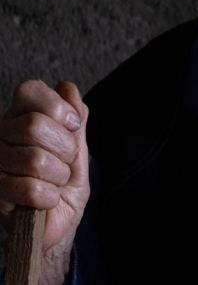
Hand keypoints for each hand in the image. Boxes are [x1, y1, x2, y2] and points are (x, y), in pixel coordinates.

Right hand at [0, 79, 89, 277]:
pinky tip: (47, 199)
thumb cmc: (66, 182)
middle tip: (65, 162)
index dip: (57, 107)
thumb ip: (75, 118)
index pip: (29, 90)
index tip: (73, 126)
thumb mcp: (78, 147)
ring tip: (55, 182)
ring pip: (34, 159)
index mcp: (22, 116)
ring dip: (58, 176)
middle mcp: (2, 135)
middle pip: (35, 125)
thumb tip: (67, 88)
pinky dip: (49, 197)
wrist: (59, 223)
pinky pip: (29, 188)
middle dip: (64, 148)